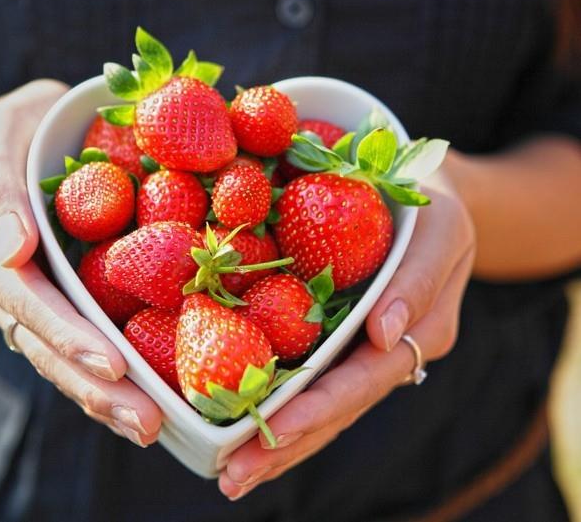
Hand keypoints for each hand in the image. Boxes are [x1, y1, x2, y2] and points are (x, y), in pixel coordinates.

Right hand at [0, 80, 161, 446]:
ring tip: (148, 428)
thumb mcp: (5, 129)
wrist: (3, 147)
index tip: (111, 361)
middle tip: (143, 419)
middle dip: (91, 382)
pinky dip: (101, 381)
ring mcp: (15, 300)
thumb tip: (14, 251)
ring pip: (53, 357)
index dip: (65, 330)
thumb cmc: (16, 130)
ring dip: (100, 396)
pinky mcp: (43, 306)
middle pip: (40, 342)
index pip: (23, 294)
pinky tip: (138, 407)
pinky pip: (68, 348)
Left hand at [218, 165, 474, 498]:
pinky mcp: (339, 338)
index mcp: (420, 333)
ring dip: (277, 442)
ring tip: (229, 473)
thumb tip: (385, 334)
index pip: (363, 380)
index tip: (272, 433)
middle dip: (285, 444)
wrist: (425, 195)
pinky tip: (242, 425)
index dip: (318, 408)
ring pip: (322, 406)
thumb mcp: (441, 230)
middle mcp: (388, 353)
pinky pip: (310, 378)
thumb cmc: (432, 207)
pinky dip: (279, 406)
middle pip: (337, 409)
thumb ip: (418, 281)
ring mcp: (362, 351)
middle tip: (233, 476)